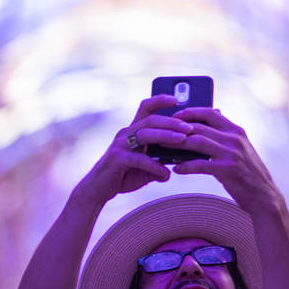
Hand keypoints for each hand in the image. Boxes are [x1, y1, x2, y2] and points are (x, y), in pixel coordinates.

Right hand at [72, 95, 195, 206]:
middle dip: (171, 122)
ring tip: (182, 140)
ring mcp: (120, 145)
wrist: (98, 189)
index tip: (177, 99)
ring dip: (166, 136)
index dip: (160, 101)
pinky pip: (138, 159)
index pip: (146, 108)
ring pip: (145, 134)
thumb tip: (175, 168)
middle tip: (189, 127)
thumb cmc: (123, 175)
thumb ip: (159, 164)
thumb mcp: (145, 168)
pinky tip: (165, 173)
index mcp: (133, 130)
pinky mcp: (116, 159)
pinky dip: (153, 165)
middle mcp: (126, 133)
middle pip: (150, 120)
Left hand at [169, 108, 284, 215]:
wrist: (264, 196)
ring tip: (164, 148)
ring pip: (197, 142)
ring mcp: (231, 154)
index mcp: (237, 131)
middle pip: (200, 127)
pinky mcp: (226, 170)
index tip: (176, 115)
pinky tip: (176, 169)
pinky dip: (185, 166)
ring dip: (177, 144)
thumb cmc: (249, 172)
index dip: (191, 112)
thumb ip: (227, 133)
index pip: (210, 113)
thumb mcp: (242, 147)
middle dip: (178, 128)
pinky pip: (199, 164)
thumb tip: (215, 114)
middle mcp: (234, 139)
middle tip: (163, 131)